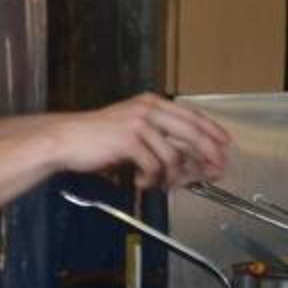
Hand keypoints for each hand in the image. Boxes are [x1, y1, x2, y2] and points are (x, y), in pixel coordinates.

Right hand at [46, 93, 232, 189]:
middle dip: (207, 154)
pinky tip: (140, 182)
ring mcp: (139, 123)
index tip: (224, 146)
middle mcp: (148, 109)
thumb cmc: (93, 138)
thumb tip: (182, 157)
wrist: (63, 140)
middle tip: (214, 171)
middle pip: (191, 132)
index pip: (192, 116)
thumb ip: (155, 137)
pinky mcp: (129, 140)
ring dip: (172, 175)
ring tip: (162, 185)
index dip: (212, 132)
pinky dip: (150, 179)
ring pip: (173, 154)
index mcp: (151, 103)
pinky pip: (153, 165)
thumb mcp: (129, 129)